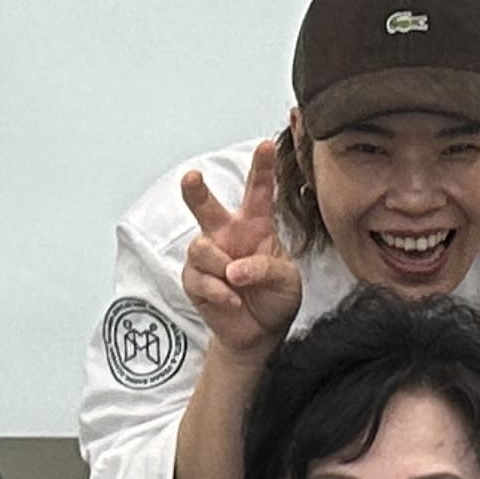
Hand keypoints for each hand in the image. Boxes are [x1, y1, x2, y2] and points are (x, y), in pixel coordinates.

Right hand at [177, 144, 303, 358]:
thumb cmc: (276, 298)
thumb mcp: (287, 280)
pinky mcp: (194, 280)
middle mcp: (227, 236)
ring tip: (236, 284)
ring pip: (200, 247)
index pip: (259, 192)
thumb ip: (267, 267)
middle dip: (196, 191)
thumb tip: (234, 269)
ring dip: (219, 266)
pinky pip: (198, 278)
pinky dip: (218, 292)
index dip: (262, 168)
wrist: (259, 333)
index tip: (266, 145)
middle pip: (207, 207)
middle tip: (192, 177)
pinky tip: (232, 301)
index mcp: (255, 227)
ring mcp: (209, 258)